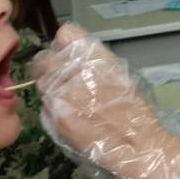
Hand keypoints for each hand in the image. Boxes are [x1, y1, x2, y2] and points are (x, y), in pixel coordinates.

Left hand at [32, 24, 179, 178]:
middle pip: (45, 60)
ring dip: (51, 90)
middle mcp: (73, 69)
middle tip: (64, 83)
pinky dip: (54, 111)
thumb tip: (71, 59)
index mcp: (93, 55)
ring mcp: (61, 92)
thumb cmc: (134, 109)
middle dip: (50, 69)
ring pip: (41, 83)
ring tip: (71, 104)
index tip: (69, 59)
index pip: (64, 34)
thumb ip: (93, 63)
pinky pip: (46, 107)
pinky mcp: (55, 115)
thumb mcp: (118, 74)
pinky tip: (72, 119)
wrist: (137, 144)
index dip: (64, 47)